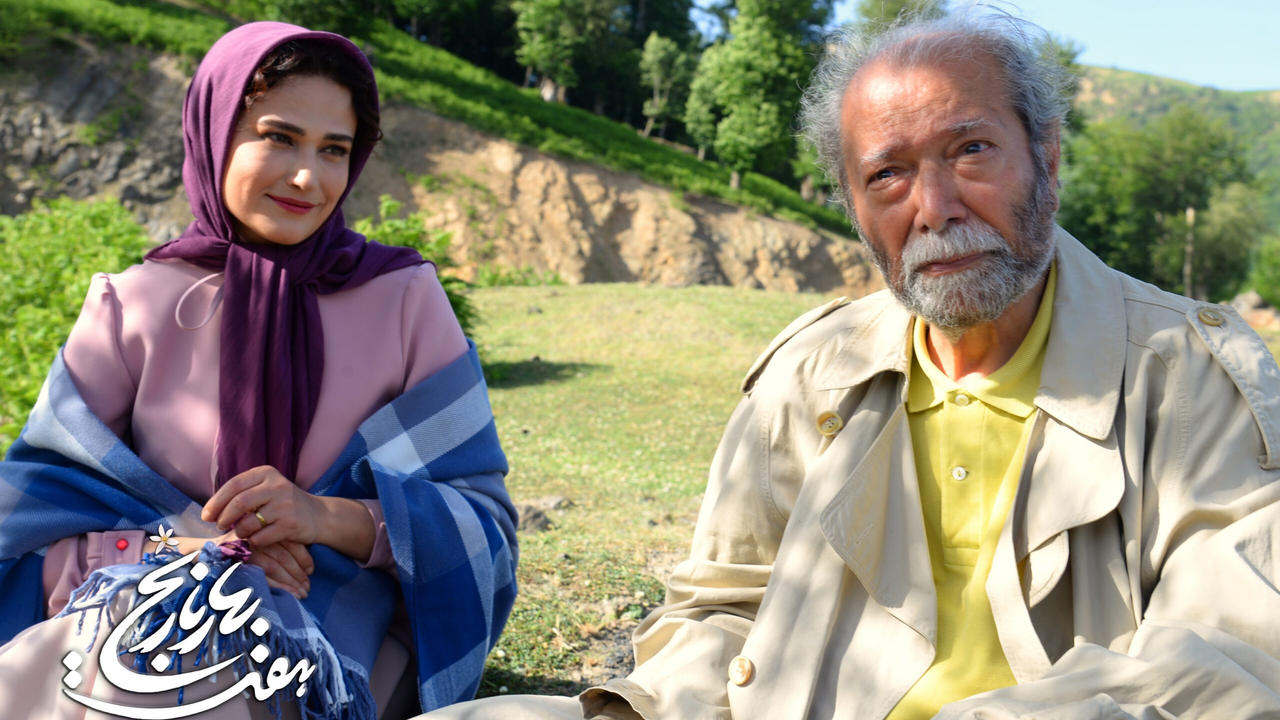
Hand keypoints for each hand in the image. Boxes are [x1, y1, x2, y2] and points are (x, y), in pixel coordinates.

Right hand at [174, 531, 313, 598]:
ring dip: (292, 581)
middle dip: (299, 572)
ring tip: (302, 594)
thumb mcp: (252, 550)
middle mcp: (253, 537)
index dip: (303, 556)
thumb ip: (272, 552)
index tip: (311, 570)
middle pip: (284, 554)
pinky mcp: (236, 561)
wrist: (194, 557)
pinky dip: (279, 586)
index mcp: (259, 531)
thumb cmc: (227, 556)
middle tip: (308, 587)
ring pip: (275, 564)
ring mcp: (243, 548)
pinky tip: (290, 595)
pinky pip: (262, 575)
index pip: (288, 541)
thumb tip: (301, 570)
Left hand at [201, 465, 322, 547]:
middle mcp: (277, 486)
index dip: (216, 502)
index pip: (233, 485)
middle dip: (224, 518)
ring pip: (248, 523)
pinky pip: (260, 537)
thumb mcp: (267, 489)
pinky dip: (254, 541)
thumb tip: (212, 509)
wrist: (319, 516)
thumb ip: (244, 493)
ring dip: (239, 532)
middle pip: (239, 503)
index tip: (206, 516)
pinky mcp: (291, 524)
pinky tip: (257, 539)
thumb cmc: (285, 504)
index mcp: (267, 473)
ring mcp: (285, 505)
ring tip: (241, 533)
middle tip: (220, 526)